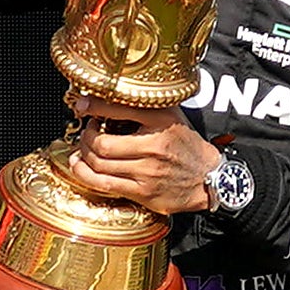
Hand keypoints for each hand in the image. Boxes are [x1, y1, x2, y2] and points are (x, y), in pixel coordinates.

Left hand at [65, 94, 221, 214]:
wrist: (208, 178)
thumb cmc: (185, 145)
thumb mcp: (171, 116)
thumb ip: (143, 105)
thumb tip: (106, 97)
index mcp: (161, 120)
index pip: (118, 109)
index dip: (93, 106)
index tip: (83, 105)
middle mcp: (154, 146)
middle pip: (101, 143)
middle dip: (86, 137)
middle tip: (87, 133)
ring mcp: (147, 172)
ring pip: (99, 165)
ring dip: (82, 156)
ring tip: (83, 150)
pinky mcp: (143, 193)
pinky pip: (105, 185)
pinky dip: (85, 175)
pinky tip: (81, 168)